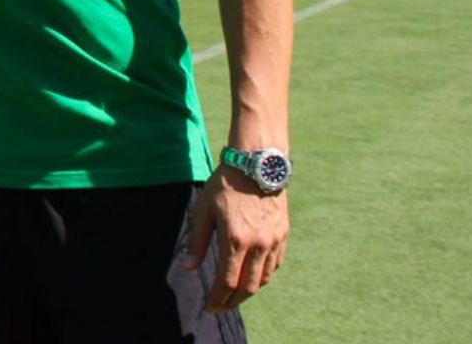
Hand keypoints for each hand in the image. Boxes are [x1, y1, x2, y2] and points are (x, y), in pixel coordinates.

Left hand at [184, 166, 288, 311]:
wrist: (257, 164)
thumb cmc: (225, 185)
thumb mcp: (204, 210)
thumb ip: (197, 241)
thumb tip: (189, 267)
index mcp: (236, 239)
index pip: (227, 282)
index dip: (217, 299)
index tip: (208, 307)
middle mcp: (258, 244)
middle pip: (247, 287)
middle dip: (232, 302)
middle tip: (219, 307)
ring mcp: (274, 241)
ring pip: (264, 279)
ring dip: (248, 292)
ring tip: (233, 296)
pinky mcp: (283, 235)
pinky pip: (274, 265)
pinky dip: (263, 277)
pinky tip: (252, 278)